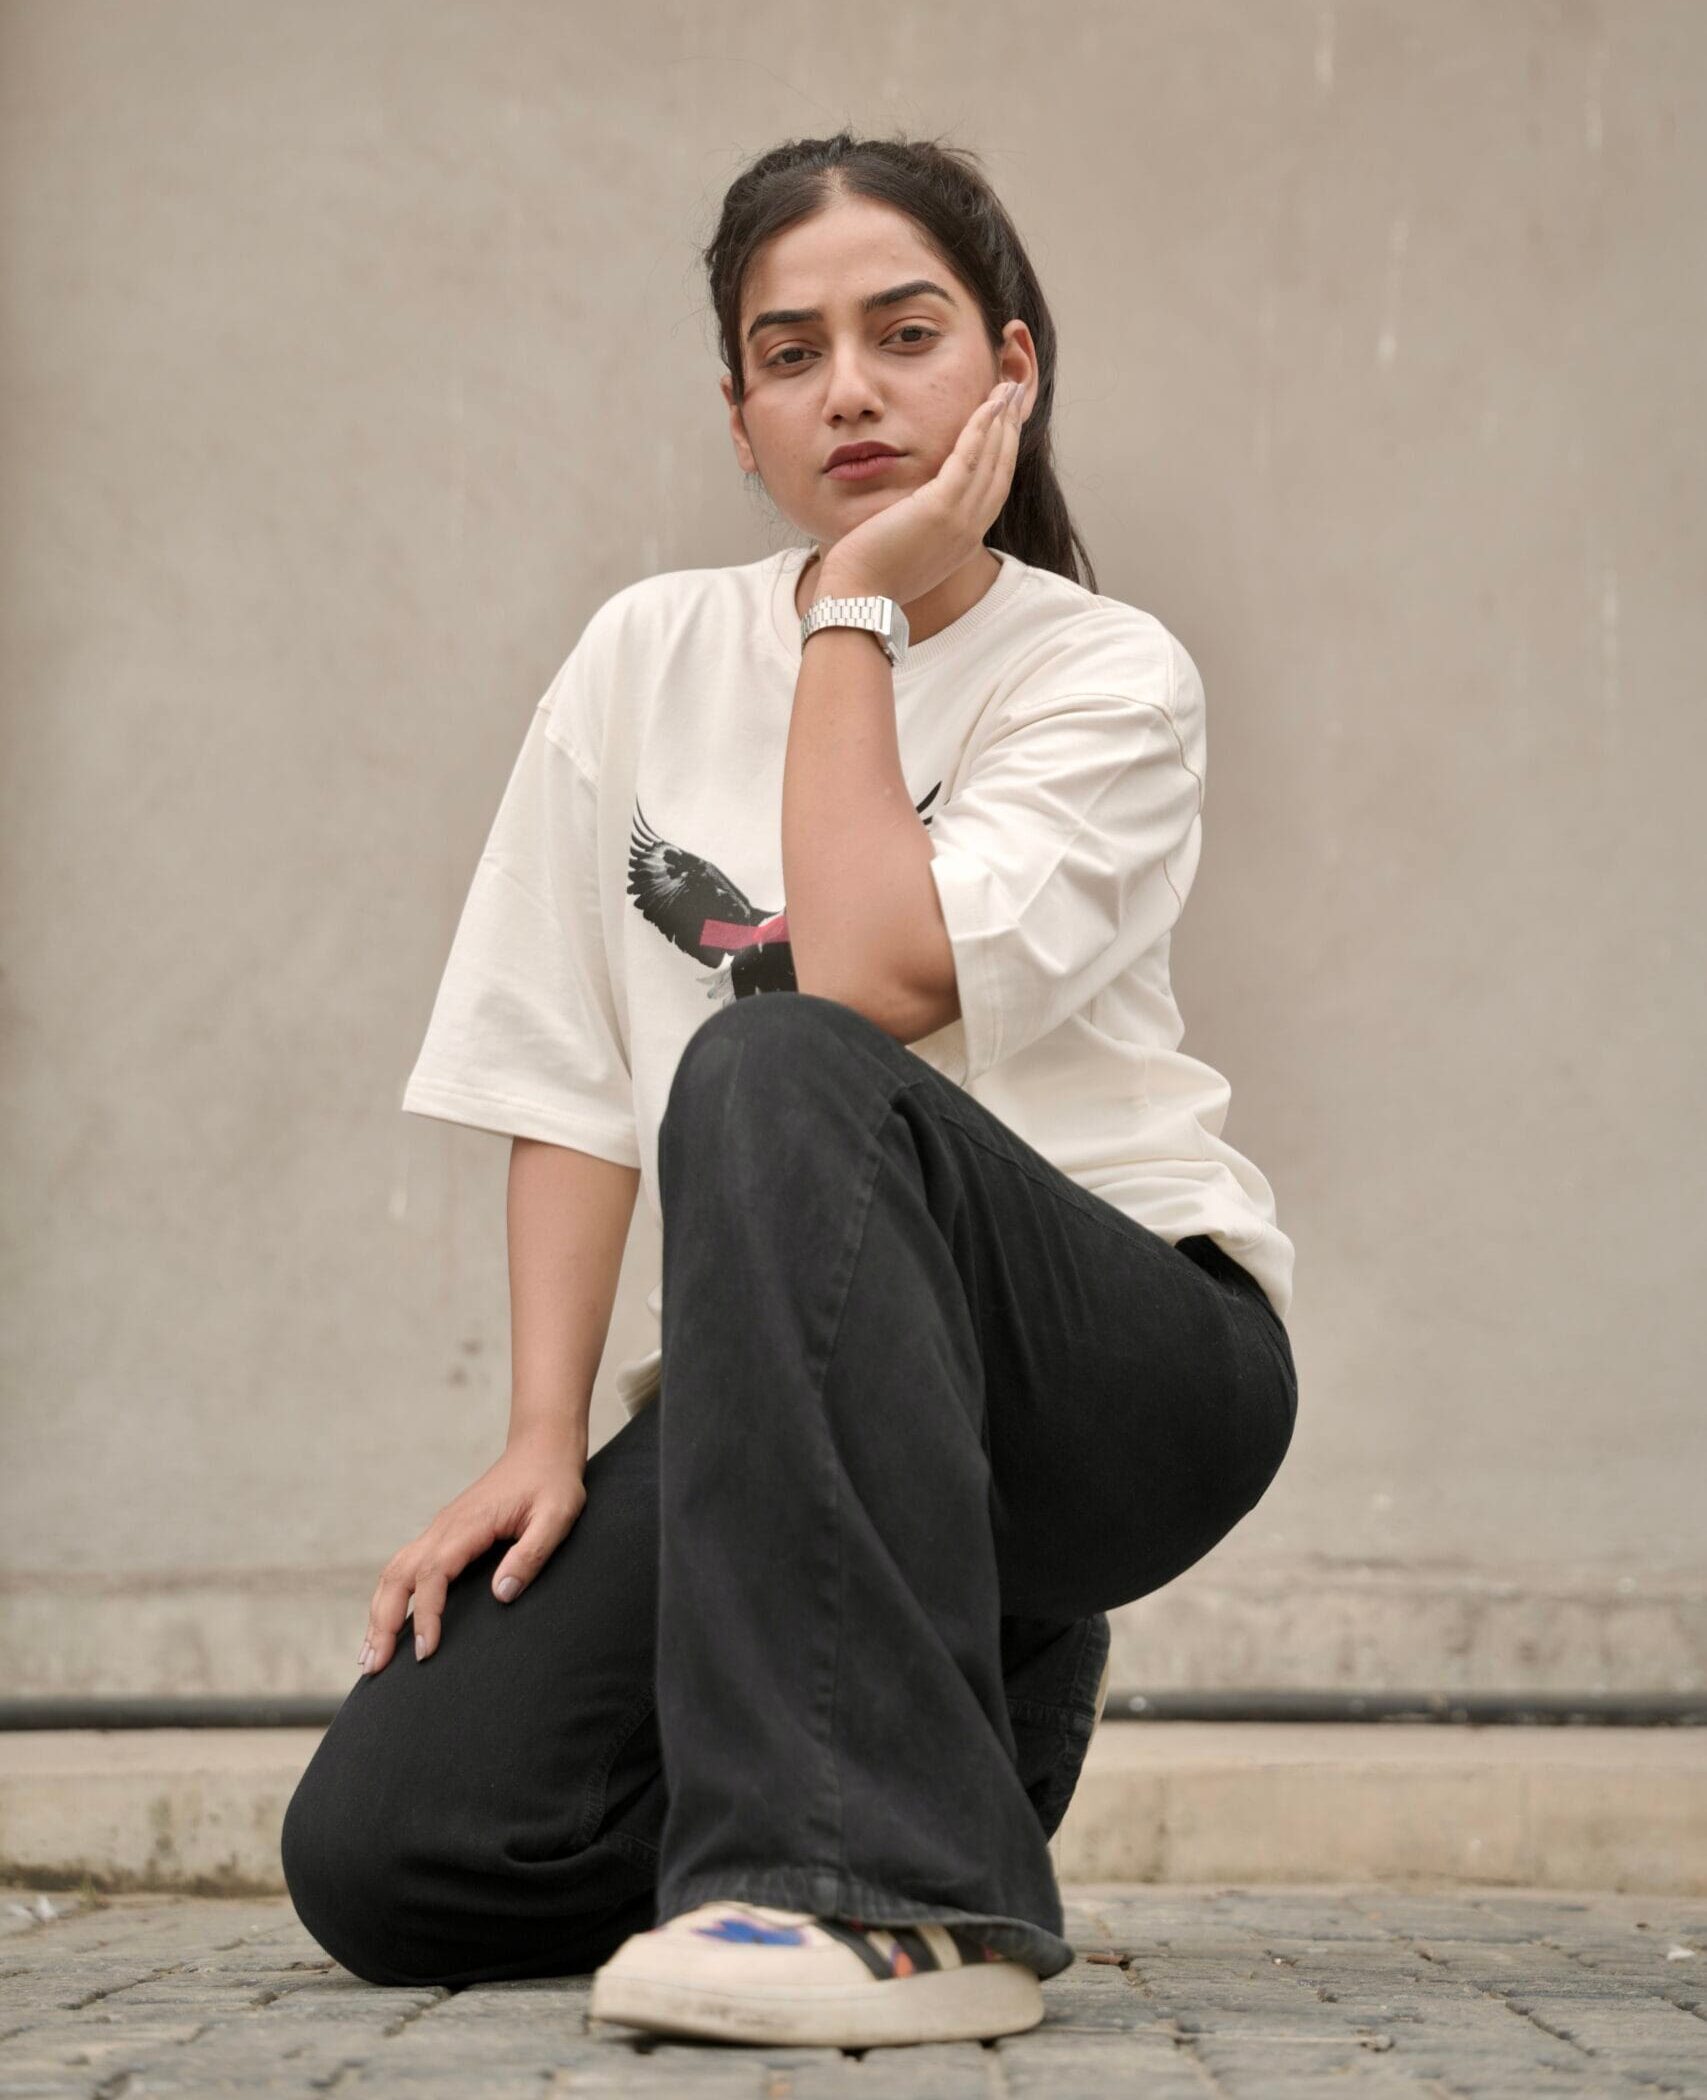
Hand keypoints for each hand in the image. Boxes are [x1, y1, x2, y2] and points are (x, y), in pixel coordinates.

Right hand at [355, 1422, 586, 1674]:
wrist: (542, 1448)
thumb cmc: (554, 1483)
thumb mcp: (557, 1517)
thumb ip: (531, 1554)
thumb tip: (501, 1595)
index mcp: (468, 1525)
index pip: (433, 1574)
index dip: (426, 1615)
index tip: (426, 1652)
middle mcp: (444, 1527)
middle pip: (397, 1576)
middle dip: (381, 1622)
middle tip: (373, 1668)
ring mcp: (440, 1530)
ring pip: (394, 1572)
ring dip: (378, 1613)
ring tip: (368, 1657)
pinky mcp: (444, 1534)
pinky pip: (406, 1568)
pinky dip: (389, 1598)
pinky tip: (388, 1625)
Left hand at [817, 376, 1028, 605]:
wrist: (857, 597)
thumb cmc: (869, 577)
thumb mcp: (904, 550)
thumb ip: (917, 527)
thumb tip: (907, 509)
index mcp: (963, 542)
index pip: (992, 489)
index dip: (1002, 453)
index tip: (1005, 424)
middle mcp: (969, 532)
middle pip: (1000, 471)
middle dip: (1010, 430)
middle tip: (1014, 395)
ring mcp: (959, 522)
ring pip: (991, 461)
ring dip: (1002, 421)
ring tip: (1006, 389)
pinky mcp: (940, 510)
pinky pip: (969, 460)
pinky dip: (981, 430)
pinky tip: (987, 405)